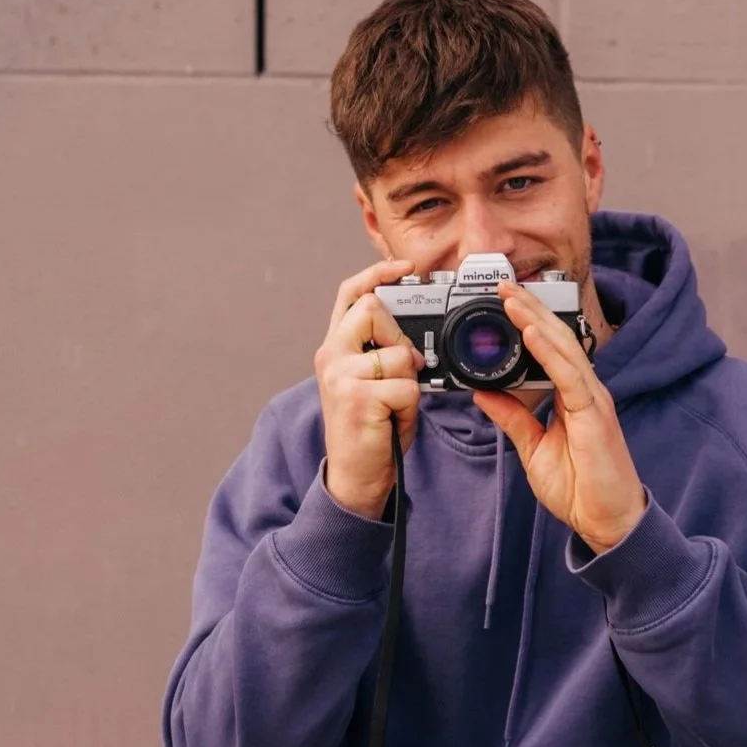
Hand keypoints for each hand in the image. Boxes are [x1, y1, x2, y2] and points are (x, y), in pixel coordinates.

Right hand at [314, 258, 425, 518]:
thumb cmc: (370, 430)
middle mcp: (331, 357)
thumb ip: (383, 353)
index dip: (376, 274)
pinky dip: (410, 406)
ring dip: (410, 383)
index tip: (403, 268)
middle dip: (400, 338)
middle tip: (401, 371)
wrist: (354, 478)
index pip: (349, 294)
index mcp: (335, 348)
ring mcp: (341, 376)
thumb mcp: (373, 383)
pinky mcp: (357, 397)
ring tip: (395, 406)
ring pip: (399, 353)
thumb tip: (415, 341)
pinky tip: (393, 420)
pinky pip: (406, 386)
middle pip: (373, 310)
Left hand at [471, 283, 647, 553]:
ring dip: (537, 321)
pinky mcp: (595, 414)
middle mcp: (585, 391)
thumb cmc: (580, 489)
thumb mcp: (533, 448)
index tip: (502, 302)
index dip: (529, 323)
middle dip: (530, 309)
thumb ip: (513, 418)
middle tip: (503, 285)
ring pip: (564, 349)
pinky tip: (532, 334)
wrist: (606, 523)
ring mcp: (593, 400)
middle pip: (557, 339)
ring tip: (512, 298)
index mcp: (572, 396)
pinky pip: (570, 376)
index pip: (549, 349)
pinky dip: (549, 352)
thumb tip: (484, 393)